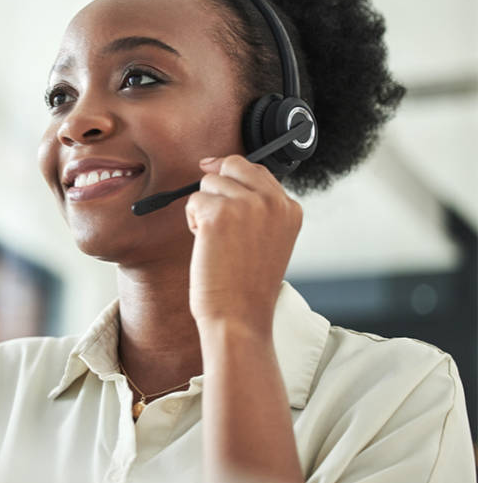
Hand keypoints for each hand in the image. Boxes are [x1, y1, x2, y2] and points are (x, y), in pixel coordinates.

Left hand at [185, 155, 302, 336]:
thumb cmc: (247, 286)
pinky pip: (193, 201)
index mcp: (290, 208)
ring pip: (208, 183)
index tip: (220, 193)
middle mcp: (273, 202)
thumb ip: (256, 206)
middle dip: (216, 188)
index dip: (232, 177)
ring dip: (204, 210)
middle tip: (216, 223)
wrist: (239, 317)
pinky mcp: (219, 214)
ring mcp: (248, 205)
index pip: (256, 170)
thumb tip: (214, 166)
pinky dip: (192, 223)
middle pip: (232, 165)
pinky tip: (207, 247)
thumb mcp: (267, 239)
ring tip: (217, 243)